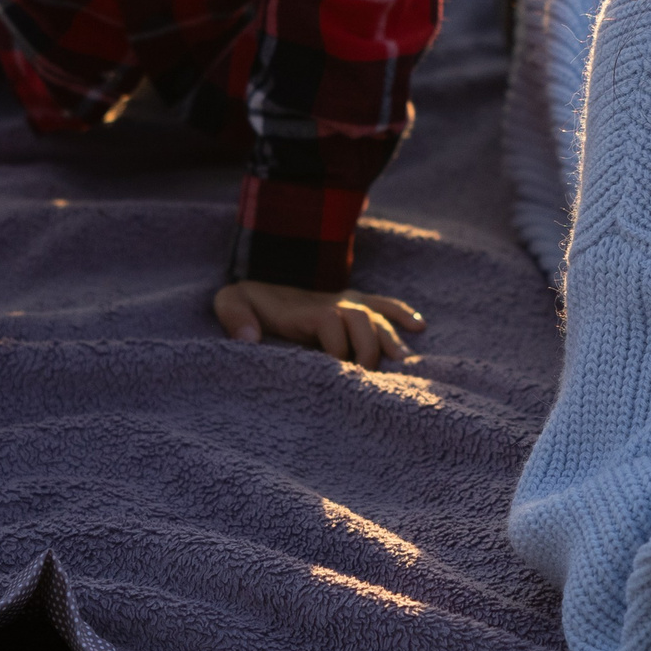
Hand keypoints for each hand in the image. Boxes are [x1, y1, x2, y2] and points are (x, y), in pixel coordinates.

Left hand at [213, 279, 423, 368]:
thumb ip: (235, 317)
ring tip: (402, 363)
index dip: (337, 349)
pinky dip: (401, 312)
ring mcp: (347, 301)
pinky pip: (383, 303)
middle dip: (368, 349)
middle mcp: (333, 303)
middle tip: (367, 379)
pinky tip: (420, 327)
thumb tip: (249, 340)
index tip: (338, 375)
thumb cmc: (247, 298)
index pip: (332, 324)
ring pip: (377, 316)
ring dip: (391, 338)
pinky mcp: (355, 301)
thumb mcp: (230, 301)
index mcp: (307, 309)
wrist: (261, 271)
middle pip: (362, 321)